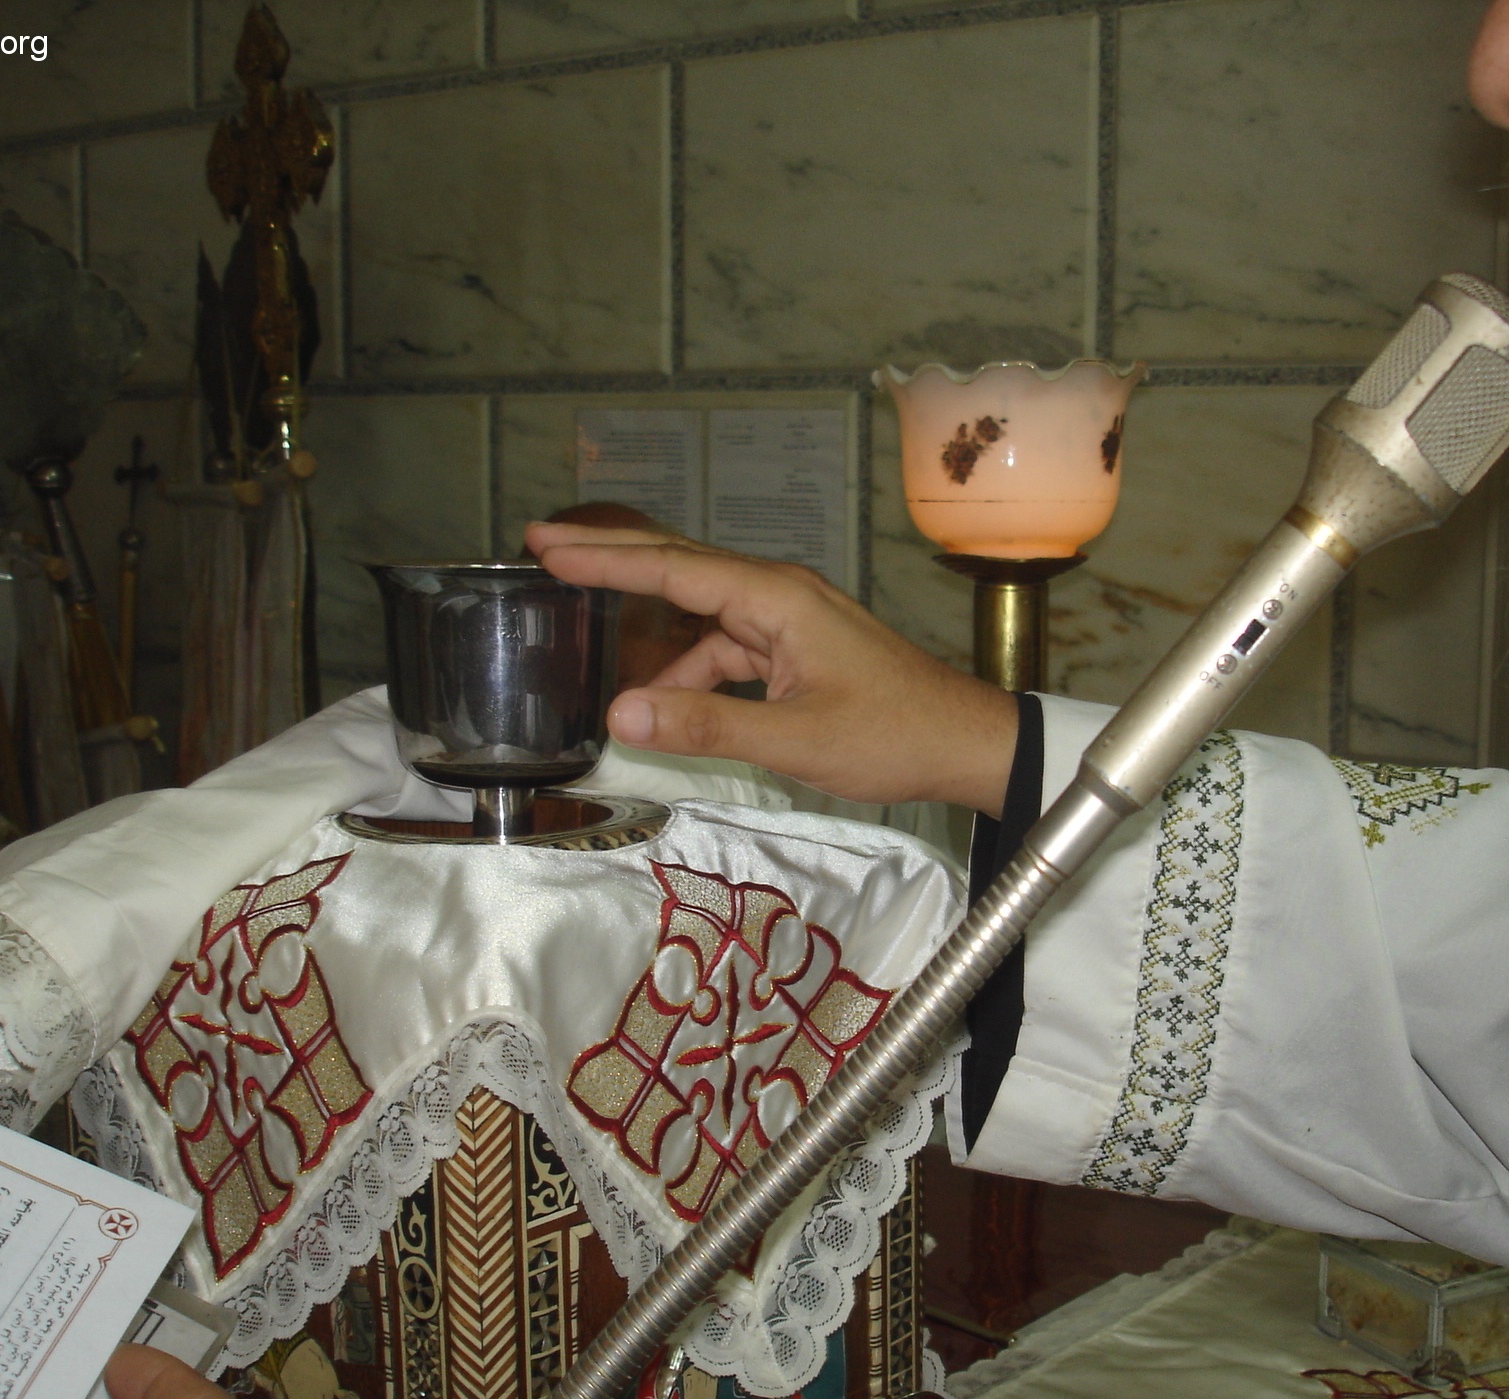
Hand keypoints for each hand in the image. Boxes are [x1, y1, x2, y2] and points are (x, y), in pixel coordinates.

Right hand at [526, 522, 1018, 816]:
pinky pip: (728, 646)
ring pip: (702, 611)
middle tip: (543, 547)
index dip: (605, 558)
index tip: (546, 545)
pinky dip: (691, 666)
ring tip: (592, 633)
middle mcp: (781, 594)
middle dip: (612, 558)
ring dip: (651, 624)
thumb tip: (622, 713)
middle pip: (681, 566)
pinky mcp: (798, 648)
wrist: (965, 742)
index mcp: (778, 599)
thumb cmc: (895, 735)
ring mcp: (791, 619)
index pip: (673, 568)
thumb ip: (706, 726)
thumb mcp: (795, 741)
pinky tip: (665, 699)